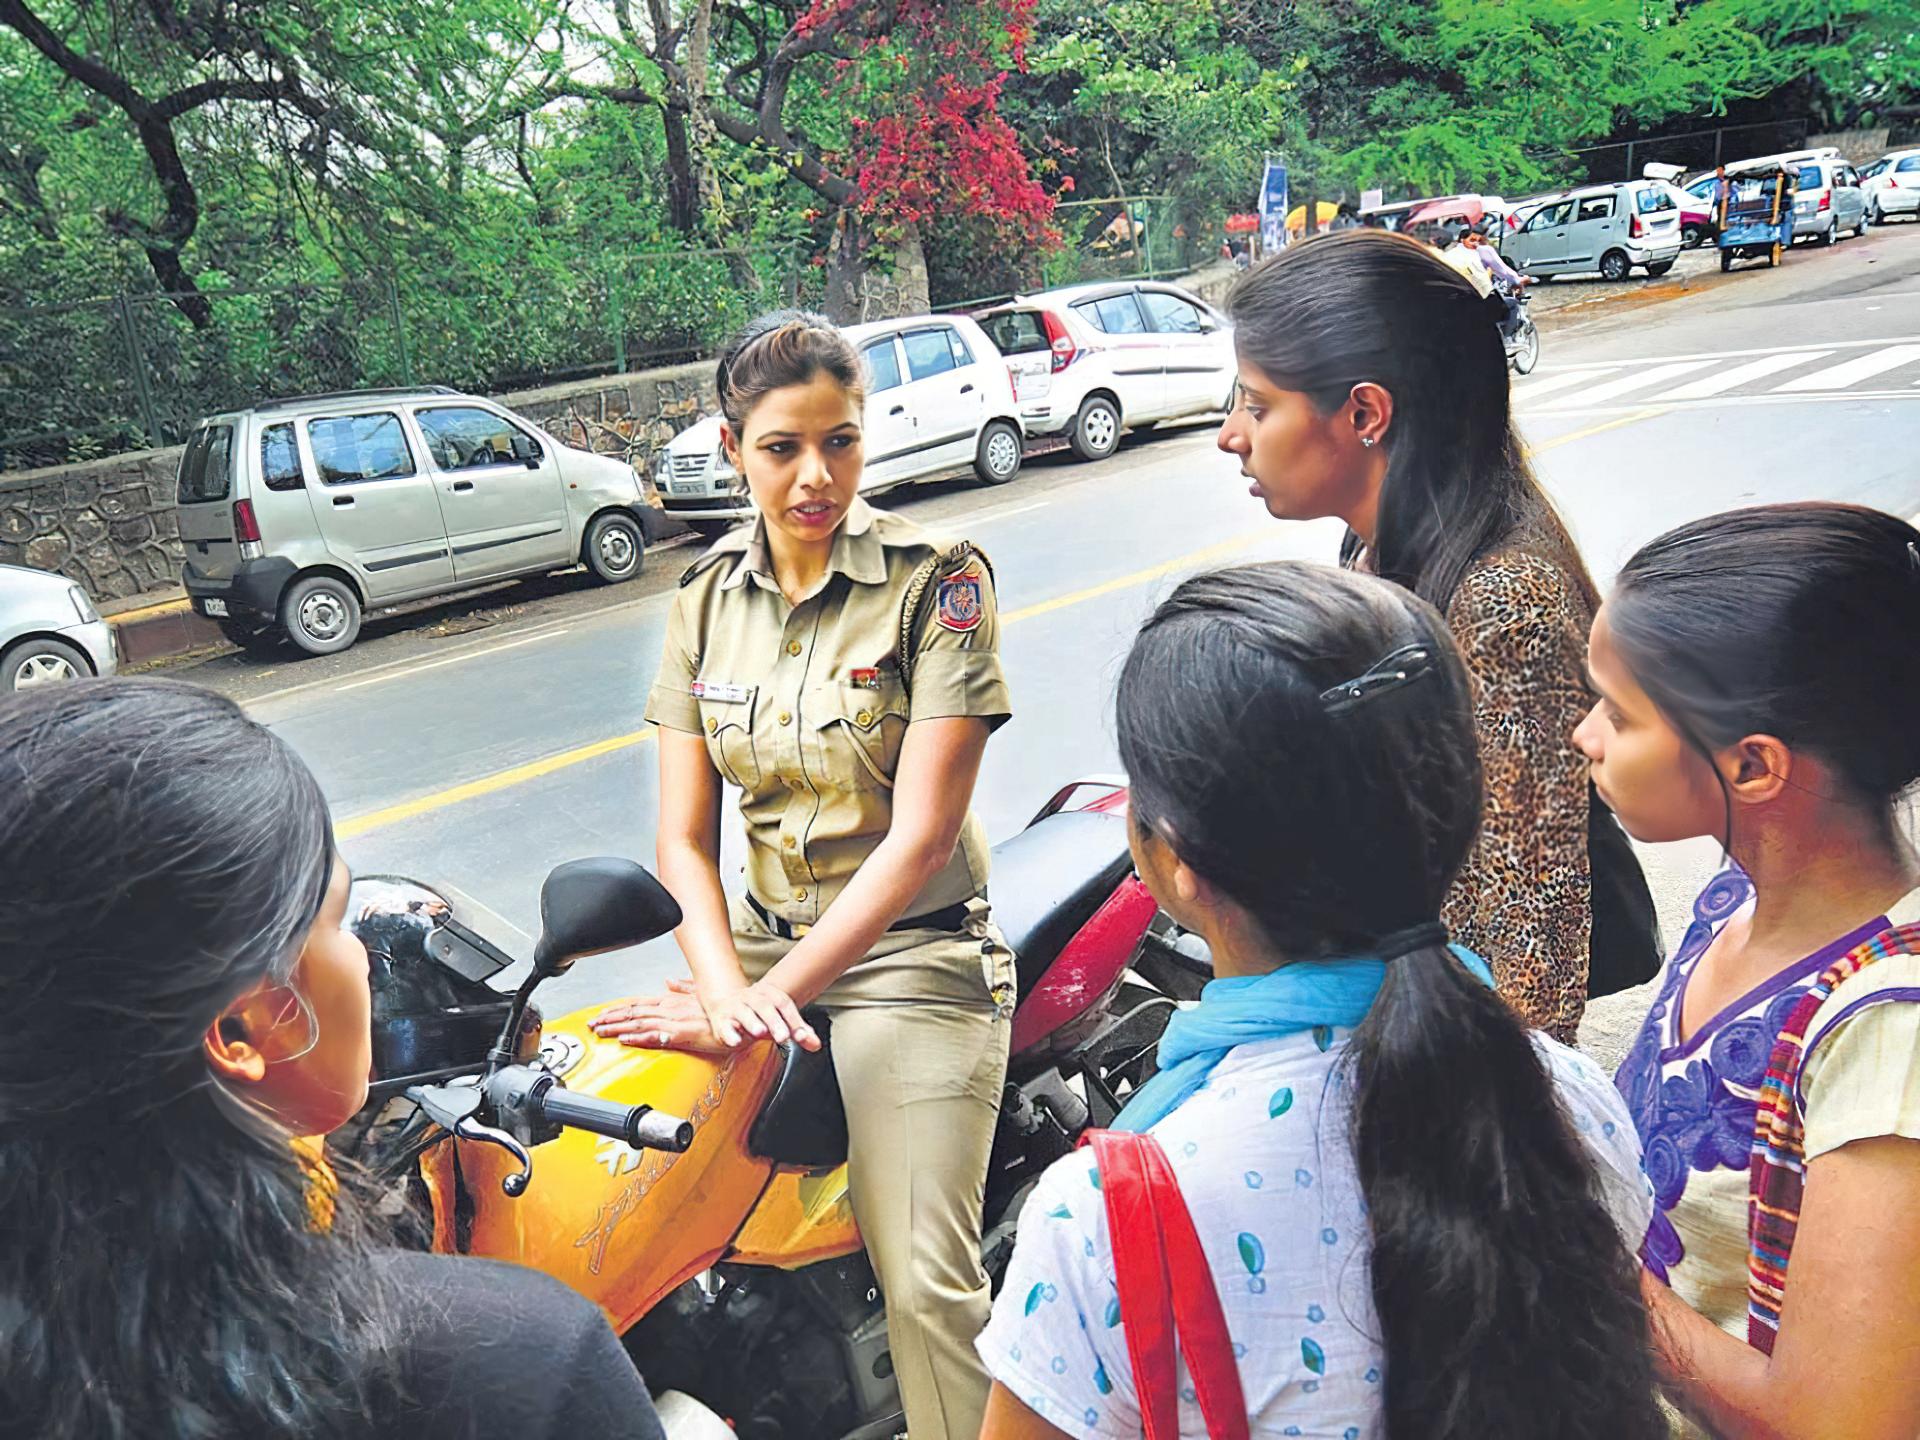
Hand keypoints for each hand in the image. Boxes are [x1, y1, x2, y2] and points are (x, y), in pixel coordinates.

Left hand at [589, 982, 729, 1053]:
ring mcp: (675, 1020)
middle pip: (633, 1012)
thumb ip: (683, 988)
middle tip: (591, 1024)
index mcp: (672, 1001)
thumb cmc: (723, 1011)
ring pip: (639, 1023)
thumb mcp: (701, 995)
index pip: (638, 1004)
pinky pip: (656, 1036)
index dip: (618, 1009)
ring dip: (617, 1028)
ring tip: (600, 1032)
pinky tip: (625, 1040)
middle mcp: (670, 1008)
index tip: (602, 1014)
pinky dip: (638, 1037)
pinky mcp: (683, 1034)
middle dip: (610, 1018)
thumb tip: (669, 981)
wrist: (741, 1019)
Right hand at [700, 978, 820, 1050]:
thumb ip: (798, 1031)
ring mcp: (735, 1008)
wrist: (726, 1007)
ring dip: (752, 1022)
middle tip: (783, 1036)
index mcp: (769, 994)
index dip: (793, 1019)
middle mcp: (752, 997)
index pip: (784, 1003)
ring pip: (744, 1012)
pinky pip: (724, 1026)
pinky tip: (735, 1041)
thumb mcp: (779, 1021)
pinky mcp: (721, 1021)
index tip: (801, 1036)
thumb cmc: (758, 1015)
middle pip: (765, 1006)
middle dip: (775, 1021)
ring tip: (760, 1032)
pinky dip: (730, 1034)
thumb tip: (815, 1045)